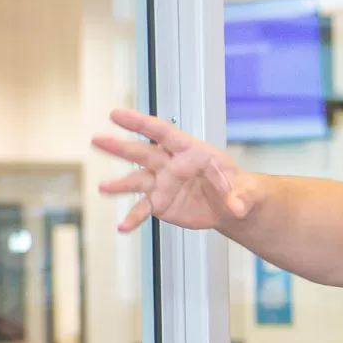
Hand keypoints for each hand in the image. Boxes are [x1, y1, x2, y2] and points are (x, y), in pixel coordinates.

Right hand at [93, 109, 255, 233]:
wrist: (231, 207)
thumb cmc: (237, 188)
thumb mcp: (244, 190)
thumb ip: (240, 196)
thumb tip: (237, 207)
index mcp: (189, 151)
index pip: (162, 132)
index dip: (140, 122)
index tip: (117, 115)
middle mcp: (170, 164)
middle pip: (142, 152)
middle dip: (120, 147)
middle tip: (97, 140)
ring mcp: (162, 183)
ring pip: (136, 180)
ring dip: (119, 184)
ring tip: (103, 188)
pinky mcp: (159, 202)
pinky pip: (142, 209)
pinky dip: (133, 218)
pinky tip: (123, 227)